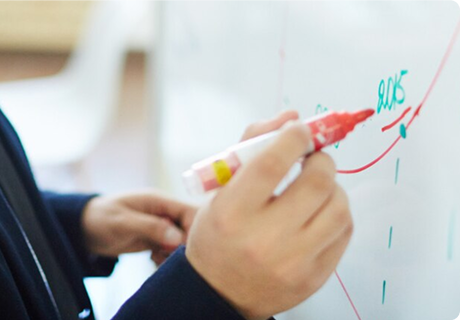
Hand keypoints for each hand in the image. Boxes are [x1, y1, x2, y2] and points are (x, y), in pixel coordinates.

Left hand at [82, 192, 196, 264]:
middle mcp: (164, 212)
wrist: (84, 229)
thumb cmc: (100, 218)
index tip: (186, 249)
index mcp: (159, 201)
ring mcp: (161, 227)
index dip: (194, 230)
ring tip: (157, 258)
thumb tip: (177, 237)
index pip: (190, 212)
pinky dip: (166, 258)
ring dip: (174, 254)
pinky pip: (170, 250)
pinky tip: (153, 260)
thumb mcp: (123, 222)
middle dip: (185, 245)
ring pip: (181, 242)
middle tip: (169, 256)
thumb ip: (150, 227)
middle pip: (190, 228)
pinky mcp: (155, 239)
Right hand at [186, 111, 352, 318]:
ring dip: (333, 187)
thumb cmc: (218, 233)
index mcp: (232, 213)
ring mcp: (293, 262)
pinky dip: (337, 213)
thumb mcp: (220, 190)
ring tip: (317, 187)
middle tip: (313, 159)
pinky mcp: (315, 277)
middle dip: (321, 160)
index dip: (294, 137)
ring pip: (339, 207)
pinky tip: (320, 211)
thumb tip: (292, 118)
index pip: (273, 163)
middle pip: (316, 183)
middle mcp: (263, 239)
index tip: (299, 130)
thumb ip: (252, 146)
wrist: (220, 292)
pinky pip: (344, 232)